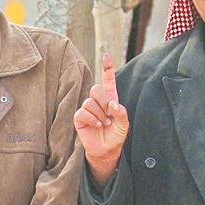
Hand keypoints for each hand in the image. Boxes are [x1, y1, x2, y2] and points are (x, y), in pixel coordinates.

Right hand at [74, 53, 129, 184]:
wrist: (106, 150)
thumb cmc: (116, 135)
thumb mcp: (124, 124)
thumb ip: (121, 112)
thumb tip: (112, 104)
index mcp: (110, 98)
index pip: (107, 80)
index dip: (107, 67)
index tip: (106, 55)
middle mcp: (97, 101)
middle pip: (96, 89)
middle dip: (104, 101)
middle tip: (109, 115)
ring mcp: (87, 109)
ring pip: (89, 102)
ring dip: (99, 114)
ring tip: (103, 123)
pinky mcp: (79, 118)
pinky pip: (82, 112)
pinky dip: (91, 119)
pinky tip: (96, 125)